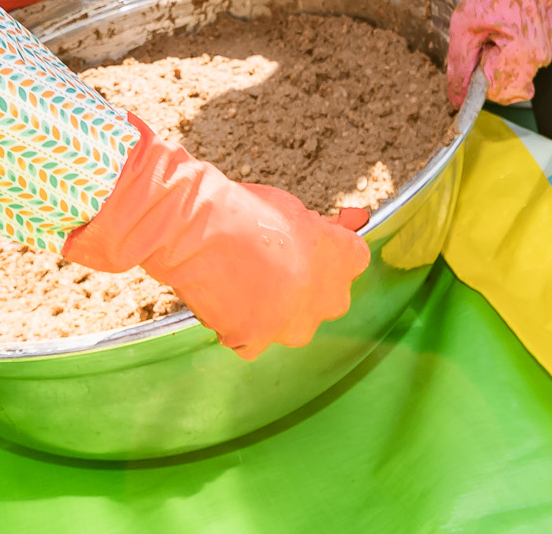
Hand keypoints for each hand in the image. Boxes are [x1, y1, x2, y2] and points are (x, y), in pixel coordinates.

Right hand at [63, 116, 367, 358]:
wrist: (195, 232)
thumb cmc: (242, 212)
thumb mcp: (293, 209)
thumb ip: (325, 227)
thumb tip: (355, 220)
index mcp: (338, 258)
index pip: (356, 260)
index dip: (334, 253)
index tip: (315, 246)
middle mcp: (323, 297)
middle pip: (331, 299)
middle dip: (312, 287)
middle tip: (280, 267)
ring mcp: (290, 324)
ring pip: (295, 325)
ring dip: (280, 311)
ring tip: (246, 282)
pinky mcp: (257, 342)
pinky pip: (257, 341)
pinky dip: (243, 328)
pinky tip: (227, 301)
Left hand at [447, 0, 551, 108]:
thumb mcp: (464, 26)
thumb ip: (460, 66)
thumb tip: (456, 98)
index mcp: (521, 54)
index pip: (496, 93)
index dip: (478, 81)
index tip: (473, 58)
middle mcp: (538, 59)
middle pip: (506, 90)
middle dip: (489, 73)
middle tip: (484, 42)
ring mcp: (545, 54)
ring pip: (513, 79)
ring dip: (498, 64)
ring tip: (495, 33)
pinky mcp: (545, 49)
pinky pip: (521, 66)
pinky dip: (509, 56)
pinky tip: (505, 31)